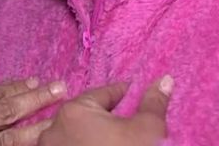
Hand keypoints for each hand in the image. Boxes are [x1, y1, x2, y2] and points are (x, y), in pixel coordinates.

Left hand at [38, 75, 171, 145]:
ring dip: (94, 137)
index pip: (105, 94)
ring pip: (76, 136)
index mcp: (75, 111)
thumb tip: (165, 79)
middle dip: (107, 118)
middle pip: (87, 115)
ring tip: (116, 141)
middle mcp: (53, 129)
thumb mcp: (148, 130)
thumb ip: (154, 103)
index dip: (123, 94)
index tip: (135, 96)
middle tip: (128, 122)